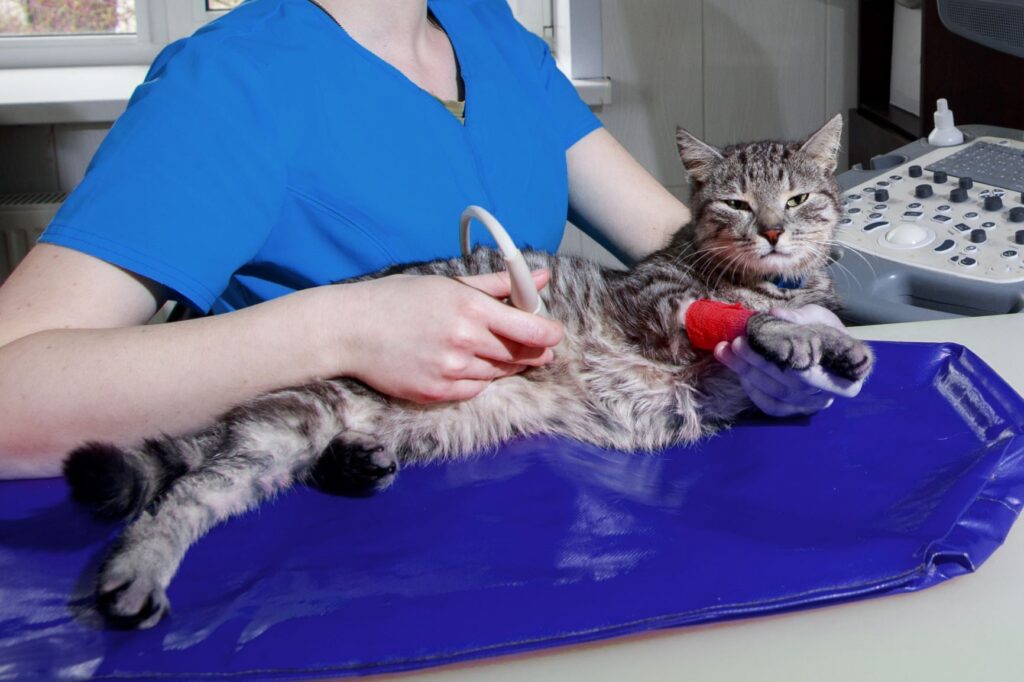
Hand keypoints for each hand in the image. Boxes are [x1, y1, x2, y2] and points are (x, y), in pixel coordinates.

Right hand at [333, 270, 562, 402]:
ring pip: (499, 373)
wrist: (350, 330)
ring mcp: (450, 370)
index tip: (554, 333)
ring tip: (489, 348)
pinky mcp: (436, 392)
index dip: (550, 333)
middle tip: (532, 345)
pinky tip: (469, 364)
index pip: (531, 328)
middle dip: (532, 350)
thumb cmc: (397, 300)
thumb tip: (539, 277)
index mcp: (470, 308)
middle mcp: (464, 341)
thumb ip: (498, 284)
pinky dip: (480, 378)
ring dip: (505, 363)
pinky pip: (475, 389)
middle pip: (519, 354)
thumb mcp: (448, 284)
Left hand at [714, 304, 865, 416]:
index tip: (770, 345)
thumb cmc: (826, 332)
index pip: (819, 374)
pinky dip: (753, 389)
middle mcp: (829, 396)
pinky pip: (771, 406)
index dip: (793, 362)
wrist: (828, 349)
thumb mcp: (819, 318)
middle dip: (760, 363)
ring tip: (725, 350)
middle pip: (791, 383)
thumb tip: (774, 314)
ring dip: (747, 372)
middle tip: (737, 342)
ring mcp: (810, 406)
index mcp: (847, 374)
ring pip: (777, 394)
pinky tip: (739, 370)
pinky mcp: (793, 411)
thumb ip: (800, 317)